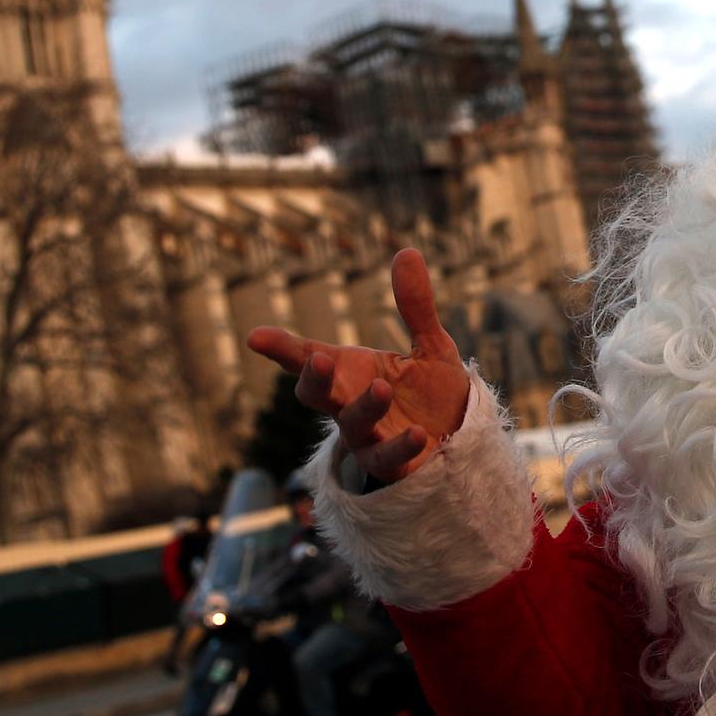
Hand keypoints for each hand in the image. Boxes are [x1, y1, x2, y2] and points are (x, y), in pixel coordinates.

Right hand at [246, 249, 470, 484]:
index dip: (281, 348)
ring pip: (351, 427)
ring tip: (381, 387)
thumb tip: (408, 251)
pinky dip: (400, 447)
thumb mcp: (429, 343)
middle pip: (316, 395)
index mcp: (350, 371)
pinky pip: (388, 459)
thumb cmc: (432, 389)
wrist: (461, 435)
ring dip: (363, 408)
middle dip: (313, 379)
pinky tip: (418, 435)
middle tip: (319, 360)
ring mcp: (367, 436)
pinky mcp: (393, 463)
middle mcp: (349, 404)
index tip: (255, 337)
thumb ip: (415, 305)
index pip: (307, 358)